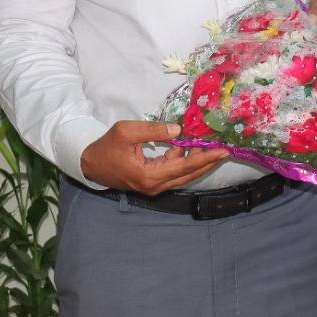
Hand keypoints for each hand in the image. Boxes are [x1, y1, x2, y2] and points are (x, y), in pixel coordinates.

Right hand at [80, 121, 229, 195]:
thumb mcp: (126, 132)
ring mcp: (154, 186)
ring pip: (183, 174)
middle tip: (225, 150)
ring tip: (213, 148)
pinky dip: (185, 161)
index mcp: (149, 176)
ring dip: (198, 162)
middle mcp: (155, 186)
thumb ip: (153, 130)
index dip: (205, 158)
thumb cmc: (106, 147)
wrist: (90, 164)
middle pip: (188, 174)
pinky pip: (174, 172)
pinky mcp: (152, 182)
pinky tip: (191, 148)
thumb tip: (178, 130)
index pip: (184, 166)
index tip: (222, 151)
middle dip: (208, 162)